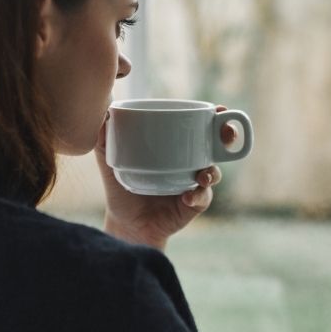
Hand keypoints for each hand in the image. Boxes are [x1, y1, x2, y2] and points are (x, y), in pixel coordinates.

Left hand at [94, 105, 237, 250]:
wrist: (125, 222)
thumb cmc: (122, 188)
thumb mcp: (111, 162)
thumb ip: (105, 140)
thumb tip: (103, 116)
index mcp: (176, 147)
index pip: (199, 127)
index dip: (214, 117)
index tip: (217, 109)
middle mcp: (190, 163)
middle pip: (217, 145)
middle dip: (227, 135)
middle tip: (226, 132)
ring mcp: (195, 184)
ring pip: (214, 172)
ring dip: (212, 171)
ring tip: (202, 175)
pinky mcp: (194, 205)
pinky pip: (202, 198)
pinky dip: (197, 196)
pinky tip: (187, 196)